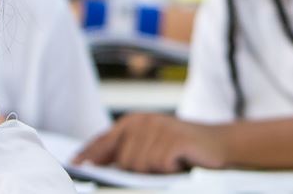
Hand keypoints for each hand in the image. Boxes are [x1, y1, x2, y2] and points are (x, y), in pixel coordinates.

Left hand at [72, 113, 225, 172]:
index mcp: (133, 122)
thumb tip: (94, 165)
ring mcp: (158, 129)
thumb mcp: (150, 146)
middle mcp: (142, 121)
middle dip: (136, 170)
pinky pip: (158, 165)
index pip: (103, 140)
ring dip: (154, 170)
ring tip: (170, 162)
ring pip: (138, 165)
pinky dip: (169, 169)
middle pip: (122, 161)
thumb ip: (125, 151)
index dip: (88, 154)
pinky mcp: (172, 139)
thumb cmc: (181, 149)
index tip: (74, 165)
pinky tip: (179, 162)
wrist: (218, 145)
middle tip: (160, 165)